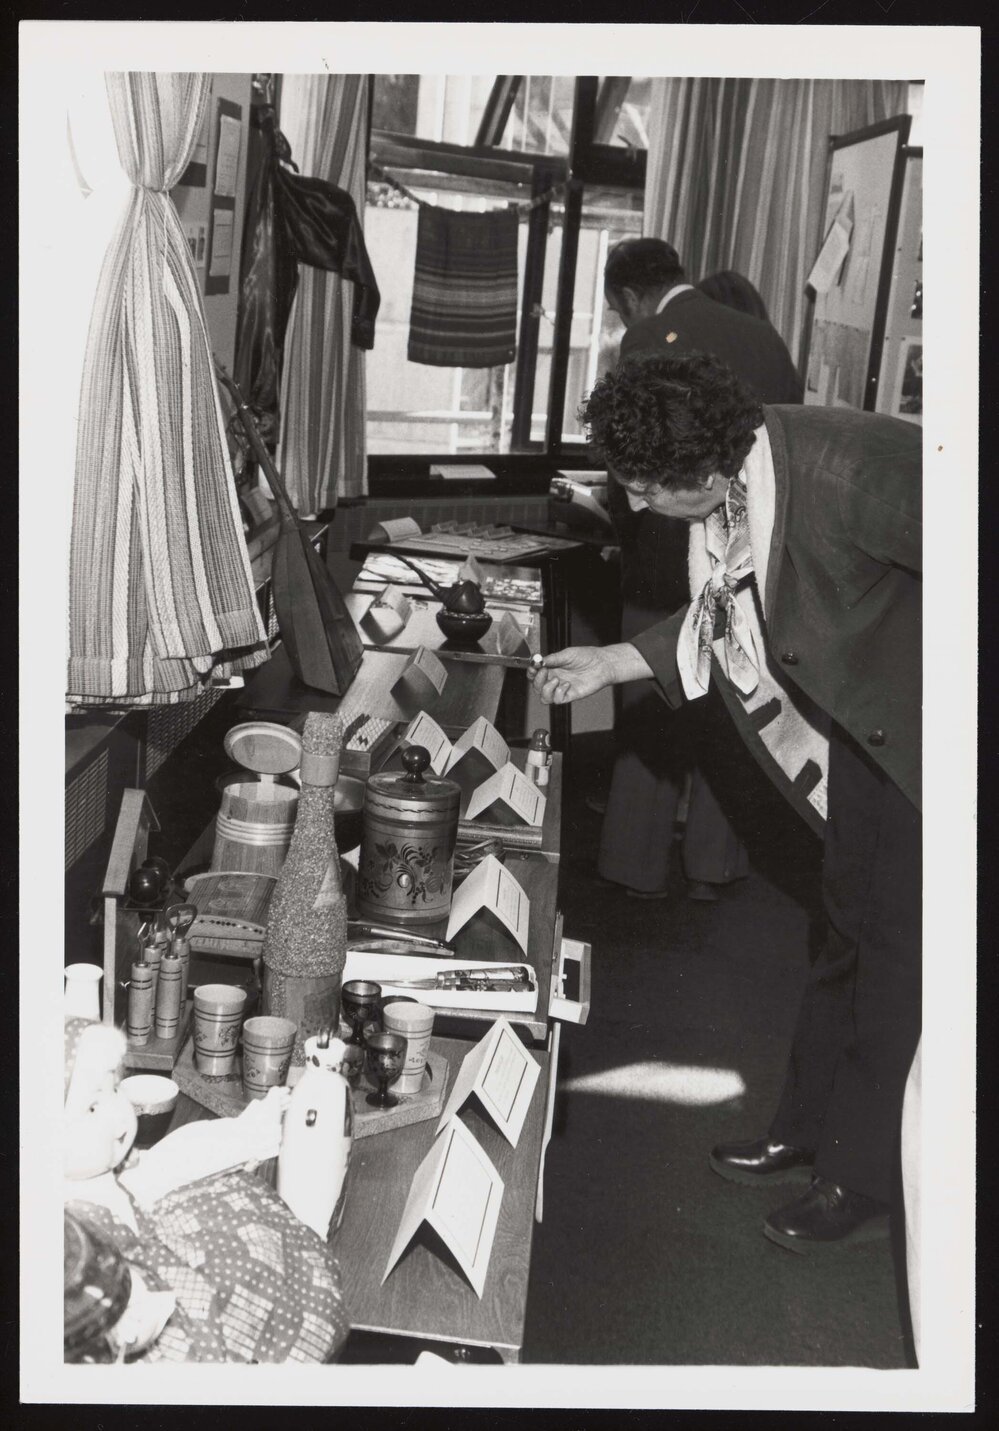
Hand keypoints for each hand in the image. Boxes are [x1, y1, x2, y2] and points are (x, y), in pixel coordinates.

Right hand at [528, 643, 652, 704]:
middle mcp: (555, 679)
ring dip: (546, 689)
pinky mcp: (570, 695)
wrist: (602, 664)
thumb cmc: (587, 657)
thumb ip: (552, 659)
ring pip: (544, 697)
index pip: (535, 674)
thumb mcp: (567, 654)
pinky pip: (557, 700)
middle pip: (536, 687)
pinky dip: (559, 693)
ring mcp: (562, 688)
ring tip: (556, 680)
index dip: (531, 672)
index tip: (534, 666)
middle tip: (544, 671)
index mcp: (552, 668)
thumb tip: (538, 661)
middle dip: (537, 680)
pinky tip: (567, 685)